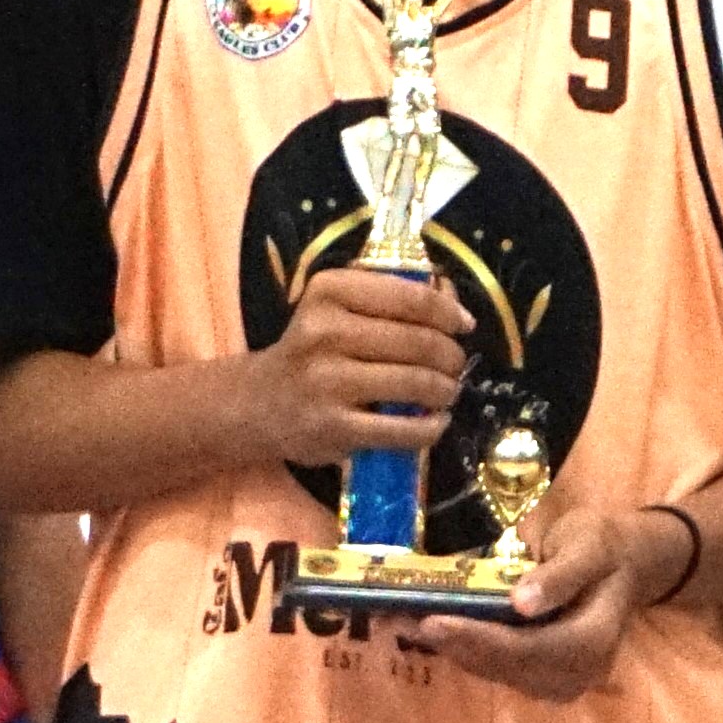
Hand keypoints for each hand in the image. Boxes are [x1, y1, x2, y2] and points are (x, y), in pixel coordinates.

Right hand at [239, 265, 469, 466]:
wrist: (259, 404)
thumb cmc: (312, 351)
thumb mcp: (337, 309)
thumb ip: (391, 298)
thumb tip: (453, 301)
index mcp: (330, 292)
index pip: (410, 298)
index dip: (448, 312)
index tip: (463, 325)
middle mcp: (325, 332)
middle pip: (419, 341)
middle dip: (451, 356)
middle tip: (455, 365)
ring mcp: (329, 382)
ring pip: (417, 383)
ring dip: (446, 390)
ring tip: (447, 391)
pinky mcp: (335, 427)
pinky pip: (403, 429)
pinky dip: (431, 428)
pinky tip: (436, 422)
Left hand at [415, 501, 663, 701]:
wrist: (623, 566)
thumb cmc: (604, 548)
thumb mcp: (589, 544)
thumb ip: (560, 574)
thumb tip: (522, 603)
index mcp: (594, 640)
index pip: (530, 648)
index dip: (480, 638)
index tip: (434, 621)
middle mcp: (576, 673)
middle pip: (506, 666)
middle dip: (453, 643)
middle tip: (401, 617)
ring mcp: (557, 680)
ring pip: (495, 671)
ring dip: (449, 647)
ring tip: (402, 619)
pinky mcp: (538, 677)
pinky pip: (495, 666)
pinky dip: (462, 646)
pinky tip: (430, 625)